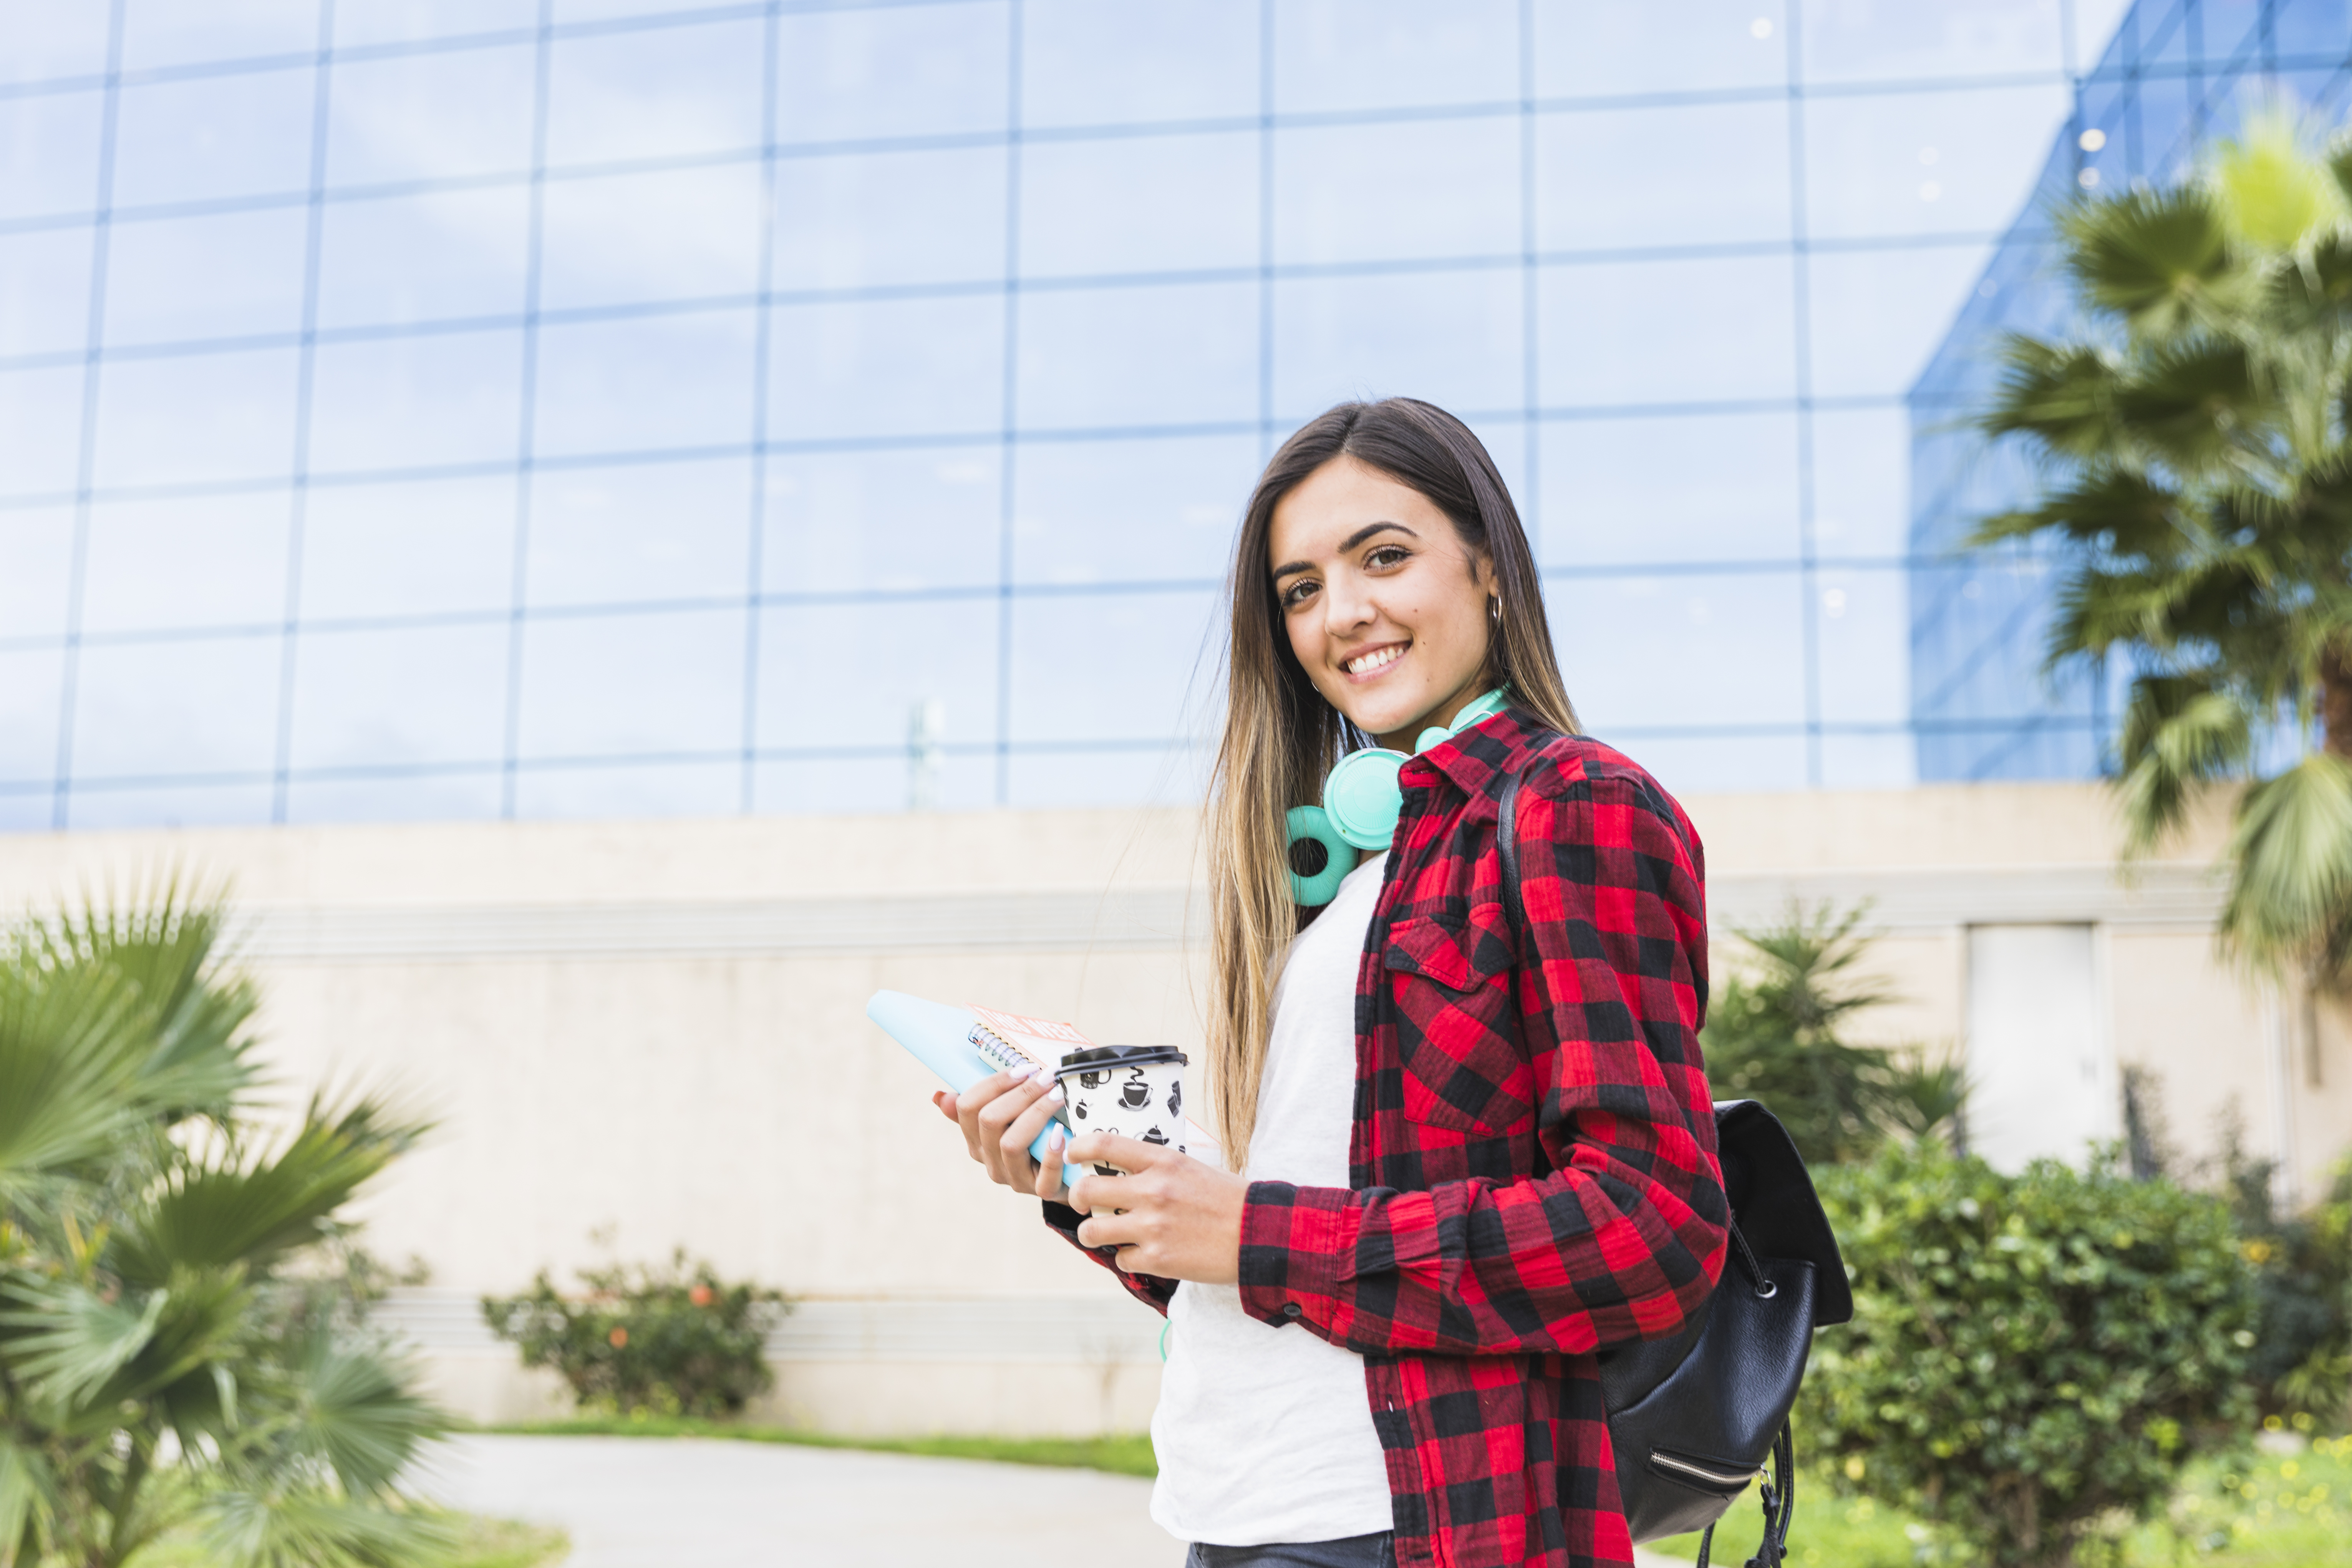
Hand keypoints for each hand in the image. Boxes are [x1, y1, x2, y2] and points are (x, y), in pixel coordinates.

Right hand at [931, 1065, 1075, 1199]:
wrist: (1069, 1176)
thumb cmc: (1037, 1139)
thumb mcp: (1009, 1120)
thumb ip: (980, 1105)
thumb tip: (938, 1096)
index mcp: (977, 1141)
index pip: (968, 1107)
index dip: (994, 1083)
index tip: (1024, 1068)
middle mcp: (990, 1161)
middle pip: (989, 1121)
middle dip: (1020, 1093)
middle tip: (1047, 1078)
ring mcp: (1014, 1179)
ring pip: (1011, 1143)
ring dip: (1037, 1113)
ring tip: (1058, 1095)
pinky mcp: (1042, 1190)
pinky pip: (1044, 1176)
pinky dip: (1051, 1153)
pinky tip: (1060, 1133)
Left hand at [1061, 1132, 1246, 1283]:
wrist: (1260, 1234)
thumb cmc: (1229, 1199)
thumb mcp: (1192, 1168)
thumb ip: (1156, 1168)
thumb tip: (1123, 1171)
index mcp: (1162, 1161)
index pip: (1104, 1144)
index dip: (1078, 1148)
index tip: (1071, 1154)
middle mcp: (1152, 1191)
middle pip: (1087, 1190)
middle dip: (1078, 1199)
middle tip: (1083, 1203)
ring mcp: (1152, 1227)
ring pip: (1093, 1230)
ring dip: (1094, 1232)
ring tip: (1105, 1234)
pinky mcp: (1158, 1259)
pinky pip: (1120, 1259)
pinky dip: (1127, 1258)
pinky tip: (1143, 1253)